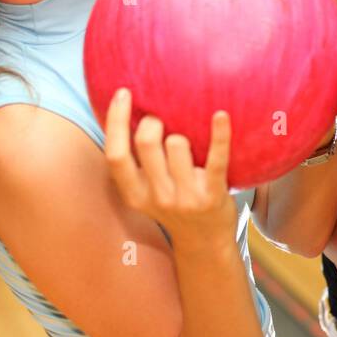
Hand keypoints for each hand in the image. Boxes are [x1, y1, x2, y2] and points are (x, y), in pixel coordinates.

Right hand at [103, 88, 237, 249]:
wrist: (205, 242)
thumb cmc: (174, 205)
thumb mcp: (146, 192)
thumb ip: (138, 163)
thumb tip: (130, 112)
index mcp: (135, 194)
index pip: (115, 154)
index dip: (116, 121)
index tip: (124, 93)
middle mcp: (157, 197)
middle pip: (147, 144)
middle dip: (153, 122)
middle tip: (161, 121)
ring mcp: (186, 197)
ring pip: (178, 145)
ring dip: (182, 135)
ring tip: (188, 143)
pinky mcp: (213, 194)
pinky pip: (217, 158)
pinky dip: (219, 135)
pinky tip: (220, 115)